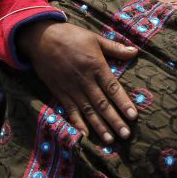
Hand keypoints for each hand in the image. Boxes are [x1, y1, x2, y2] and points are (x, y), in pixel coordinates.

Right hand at [16, 20, 138, 143]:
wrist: (41, 38)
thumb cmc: (70, 36)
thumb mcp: (94, 38)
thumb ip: (115, 48)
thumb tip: (135, 52)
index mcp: (96, 66)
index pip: (113, 88)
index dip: (123, 103)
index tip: (133, 116)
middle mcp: (85, 80)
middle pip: (102, 104)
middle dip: (115, 120)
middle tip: (126, 135)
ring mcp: (71, 88)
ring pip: (88, 111)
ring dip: (99, 126)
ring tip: (110, 140)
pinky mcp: (60, 93)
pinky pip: (70, 111)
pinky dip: (78, 123)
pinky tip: (85, 135)